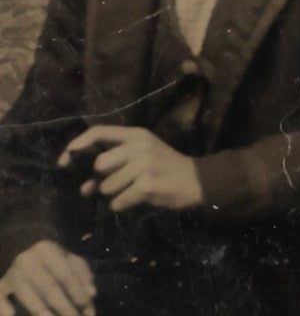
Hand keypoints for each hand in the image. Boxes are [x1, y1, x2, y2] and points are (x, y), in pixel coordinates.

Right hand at [0, 241, 94, 315]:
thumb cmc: (52, 259)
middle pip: (49, 287)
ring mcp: (13, 274)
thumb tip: (91, 294)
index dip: (77, 291)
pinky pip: (0, 297)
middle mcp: (28, 260)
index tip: (87, 305)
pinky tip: (10, 315)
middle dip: (64, 306)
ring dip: (40, 310)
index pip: (65, 274)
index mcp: (47, 250)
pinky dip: (3, 307)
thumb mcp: (69, 259)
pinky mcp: (1, 285)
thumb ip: (82, 275)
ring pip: (28, 295)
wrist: (22, 248)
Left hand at [59, 126, 201, 213]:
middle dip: (101, 180)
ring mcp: (144, 164)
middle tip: (114, 185)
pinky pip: (118, 202)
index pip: (98, 132)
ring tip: (132, 191)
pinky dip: (123, 206)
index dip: (76, 145)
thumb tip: (84, 187)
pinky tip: (137, 200)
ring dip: (114, 195)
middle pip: (99, 165)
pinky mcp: (147, 184)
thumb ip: (114, 165)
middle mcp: (139, 145)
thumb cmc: (165, 167)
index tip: (63, 161)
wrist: (196, 180)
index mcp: (136, 134)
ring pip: (107, 187)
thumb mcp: (141, 156)